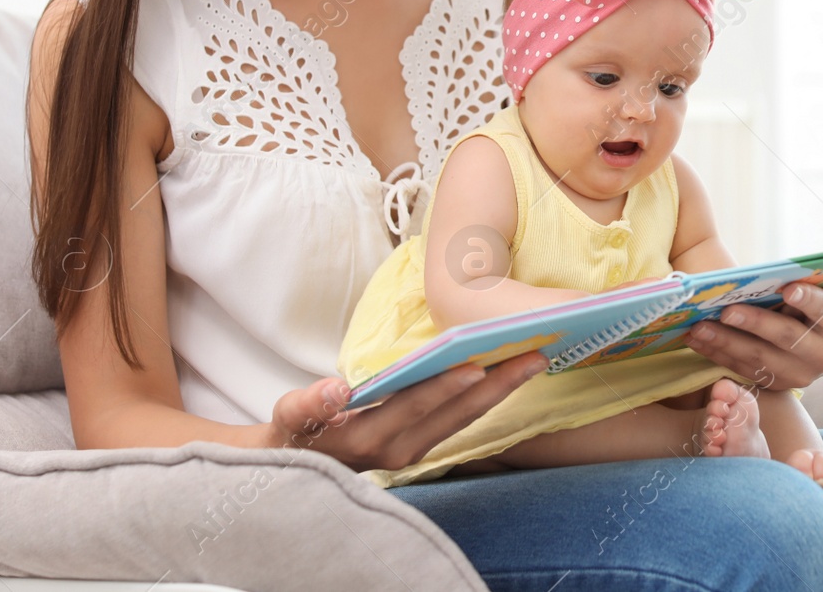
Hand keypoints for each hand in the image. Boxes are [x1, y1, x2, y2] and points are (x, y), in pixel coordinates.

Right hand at [264, 351, 547, 472]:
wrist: (292, 467)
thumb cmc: (292, 434)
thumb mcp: (288, 418)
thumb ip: (308, 404)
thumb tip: (337, 390)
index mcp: (368, 438)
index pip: (415, 407)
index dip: (447, 387)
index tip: (479, 365)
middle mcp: (398, 450)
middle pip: (455, 414)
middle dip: (496, 385)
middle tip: (534, 354)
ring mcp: (413, 452)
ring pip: (465, 419)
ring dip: (500, 391)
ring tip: (533, 361)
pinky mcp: (420, 447)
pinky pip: (460, 422)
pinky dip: (485, 398)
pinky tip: (506, 376)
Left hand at [683, 273, 822, 390]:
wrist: (817, 338)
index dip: (809, 300)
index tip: (788, 289)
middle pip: (787, 338)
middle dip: (755, 323)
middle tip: (726, 310)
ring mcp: (800, 375)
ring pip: (760, 359)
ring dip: (726, 342)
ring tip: (700, 326)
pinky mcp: (775, 384)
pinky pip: (743, 369)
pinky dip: (717, 353)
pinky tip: (697, 338)